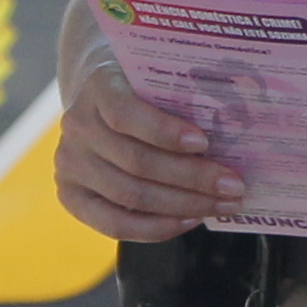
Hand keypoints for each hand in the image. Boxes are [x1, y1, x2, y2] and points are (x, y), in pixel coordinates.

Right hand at [57, 54, 241, 240]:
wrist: (99, 101)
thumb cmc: (141, 90)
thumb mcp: (154, 79)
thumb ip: (181, 97)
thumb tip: (236, 129)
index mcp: (98, 88)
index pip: (124, 114)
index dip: (164, 131)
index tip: (204, 142)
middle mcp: (77, 127)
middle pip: (136, 162)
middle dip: (192, 177)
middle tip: (234, 185)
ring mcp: (70, 164)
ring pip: (131, 196)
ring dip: (184, 205)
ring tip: (222, 204)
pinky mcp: (71, 196)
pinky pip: (115, 224)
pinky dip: (157, 227)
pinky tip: (190, 220)